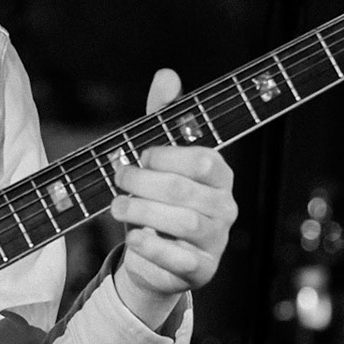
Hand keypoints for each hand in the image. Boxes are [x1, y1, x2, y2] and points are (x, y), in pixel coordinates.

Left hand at [109, 68, 237, 330]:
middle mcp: (225, 207)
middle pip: (186, 191)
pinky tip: (134, 240)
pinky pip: (177, 259)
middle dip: (143, 184)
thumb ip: (162, 118)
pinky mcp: (200, 271)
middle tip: (119, 182)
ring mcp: (216, 241)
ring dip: (141, 213)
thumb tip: (167, 73)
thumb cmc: (156, 199)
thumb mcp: (157, 158)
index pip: (201, 159)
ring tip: (118, 208)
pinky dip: (151, 248)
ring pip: (183, 223)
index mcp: (219, 175)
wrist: (153, 257)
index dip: (164, 156)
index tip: (138, 158)